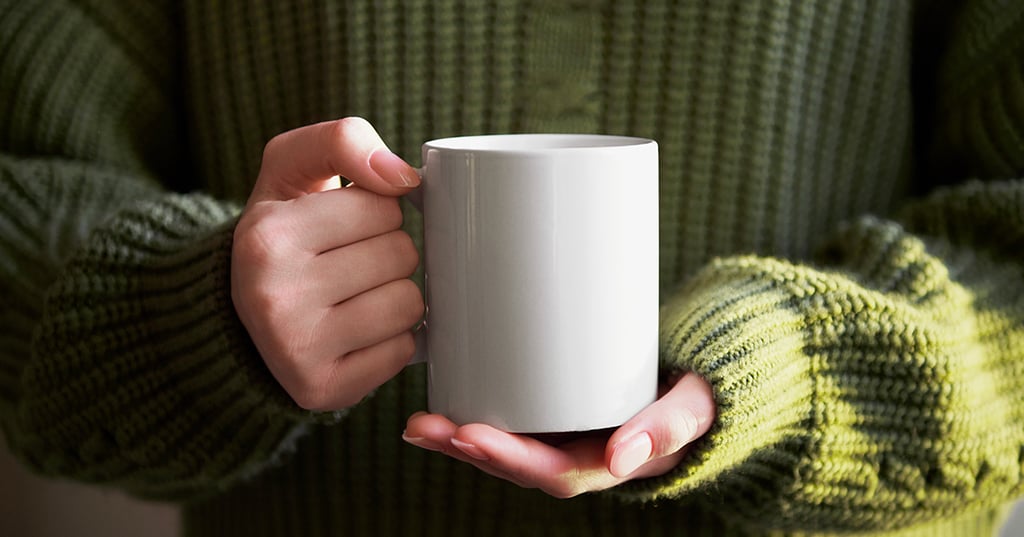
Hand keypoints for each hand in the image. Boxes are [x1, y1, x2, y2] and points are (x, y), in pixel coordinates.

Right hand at [232, 117, 423, 410]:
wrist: (240, 318)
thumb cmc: (284, 232)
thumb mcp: (292, 169)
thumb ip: (342, 141)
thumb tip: (404, 177)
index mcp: (265, 236)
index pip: (382, 206)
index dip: (377, 211)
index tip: (344, 226)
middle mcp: (273, 296)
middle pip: (401, 254)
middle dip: (389, 252)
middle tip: (351, 262)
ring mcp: (297, 350)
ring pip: (410, 304)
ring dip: (397, 296)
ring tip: (356, 296)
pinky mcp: (323, 389)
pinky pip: (405, 352)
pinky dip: (393, 340)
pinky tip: (358, 333)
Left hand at [403, 372, 714, 497]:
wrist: (700, 380)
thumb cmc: (698, 393)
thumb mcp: (695, 407)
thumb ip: (670, 427)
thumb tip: (625, 458)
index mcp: (608, 462)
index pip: (552, 472)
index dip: (509, 459)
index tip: (471, 437)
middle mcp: (579, 455)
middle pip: (516, 464)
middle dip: (469, 448)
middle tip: (427, 426)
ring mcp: (563, 436)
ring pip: (505, 447)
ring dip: (459, 438)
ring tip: (419, 422)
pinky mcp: (552, 411)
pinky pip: (508, 423)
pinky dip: (472, 418)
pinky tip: (439, 404)